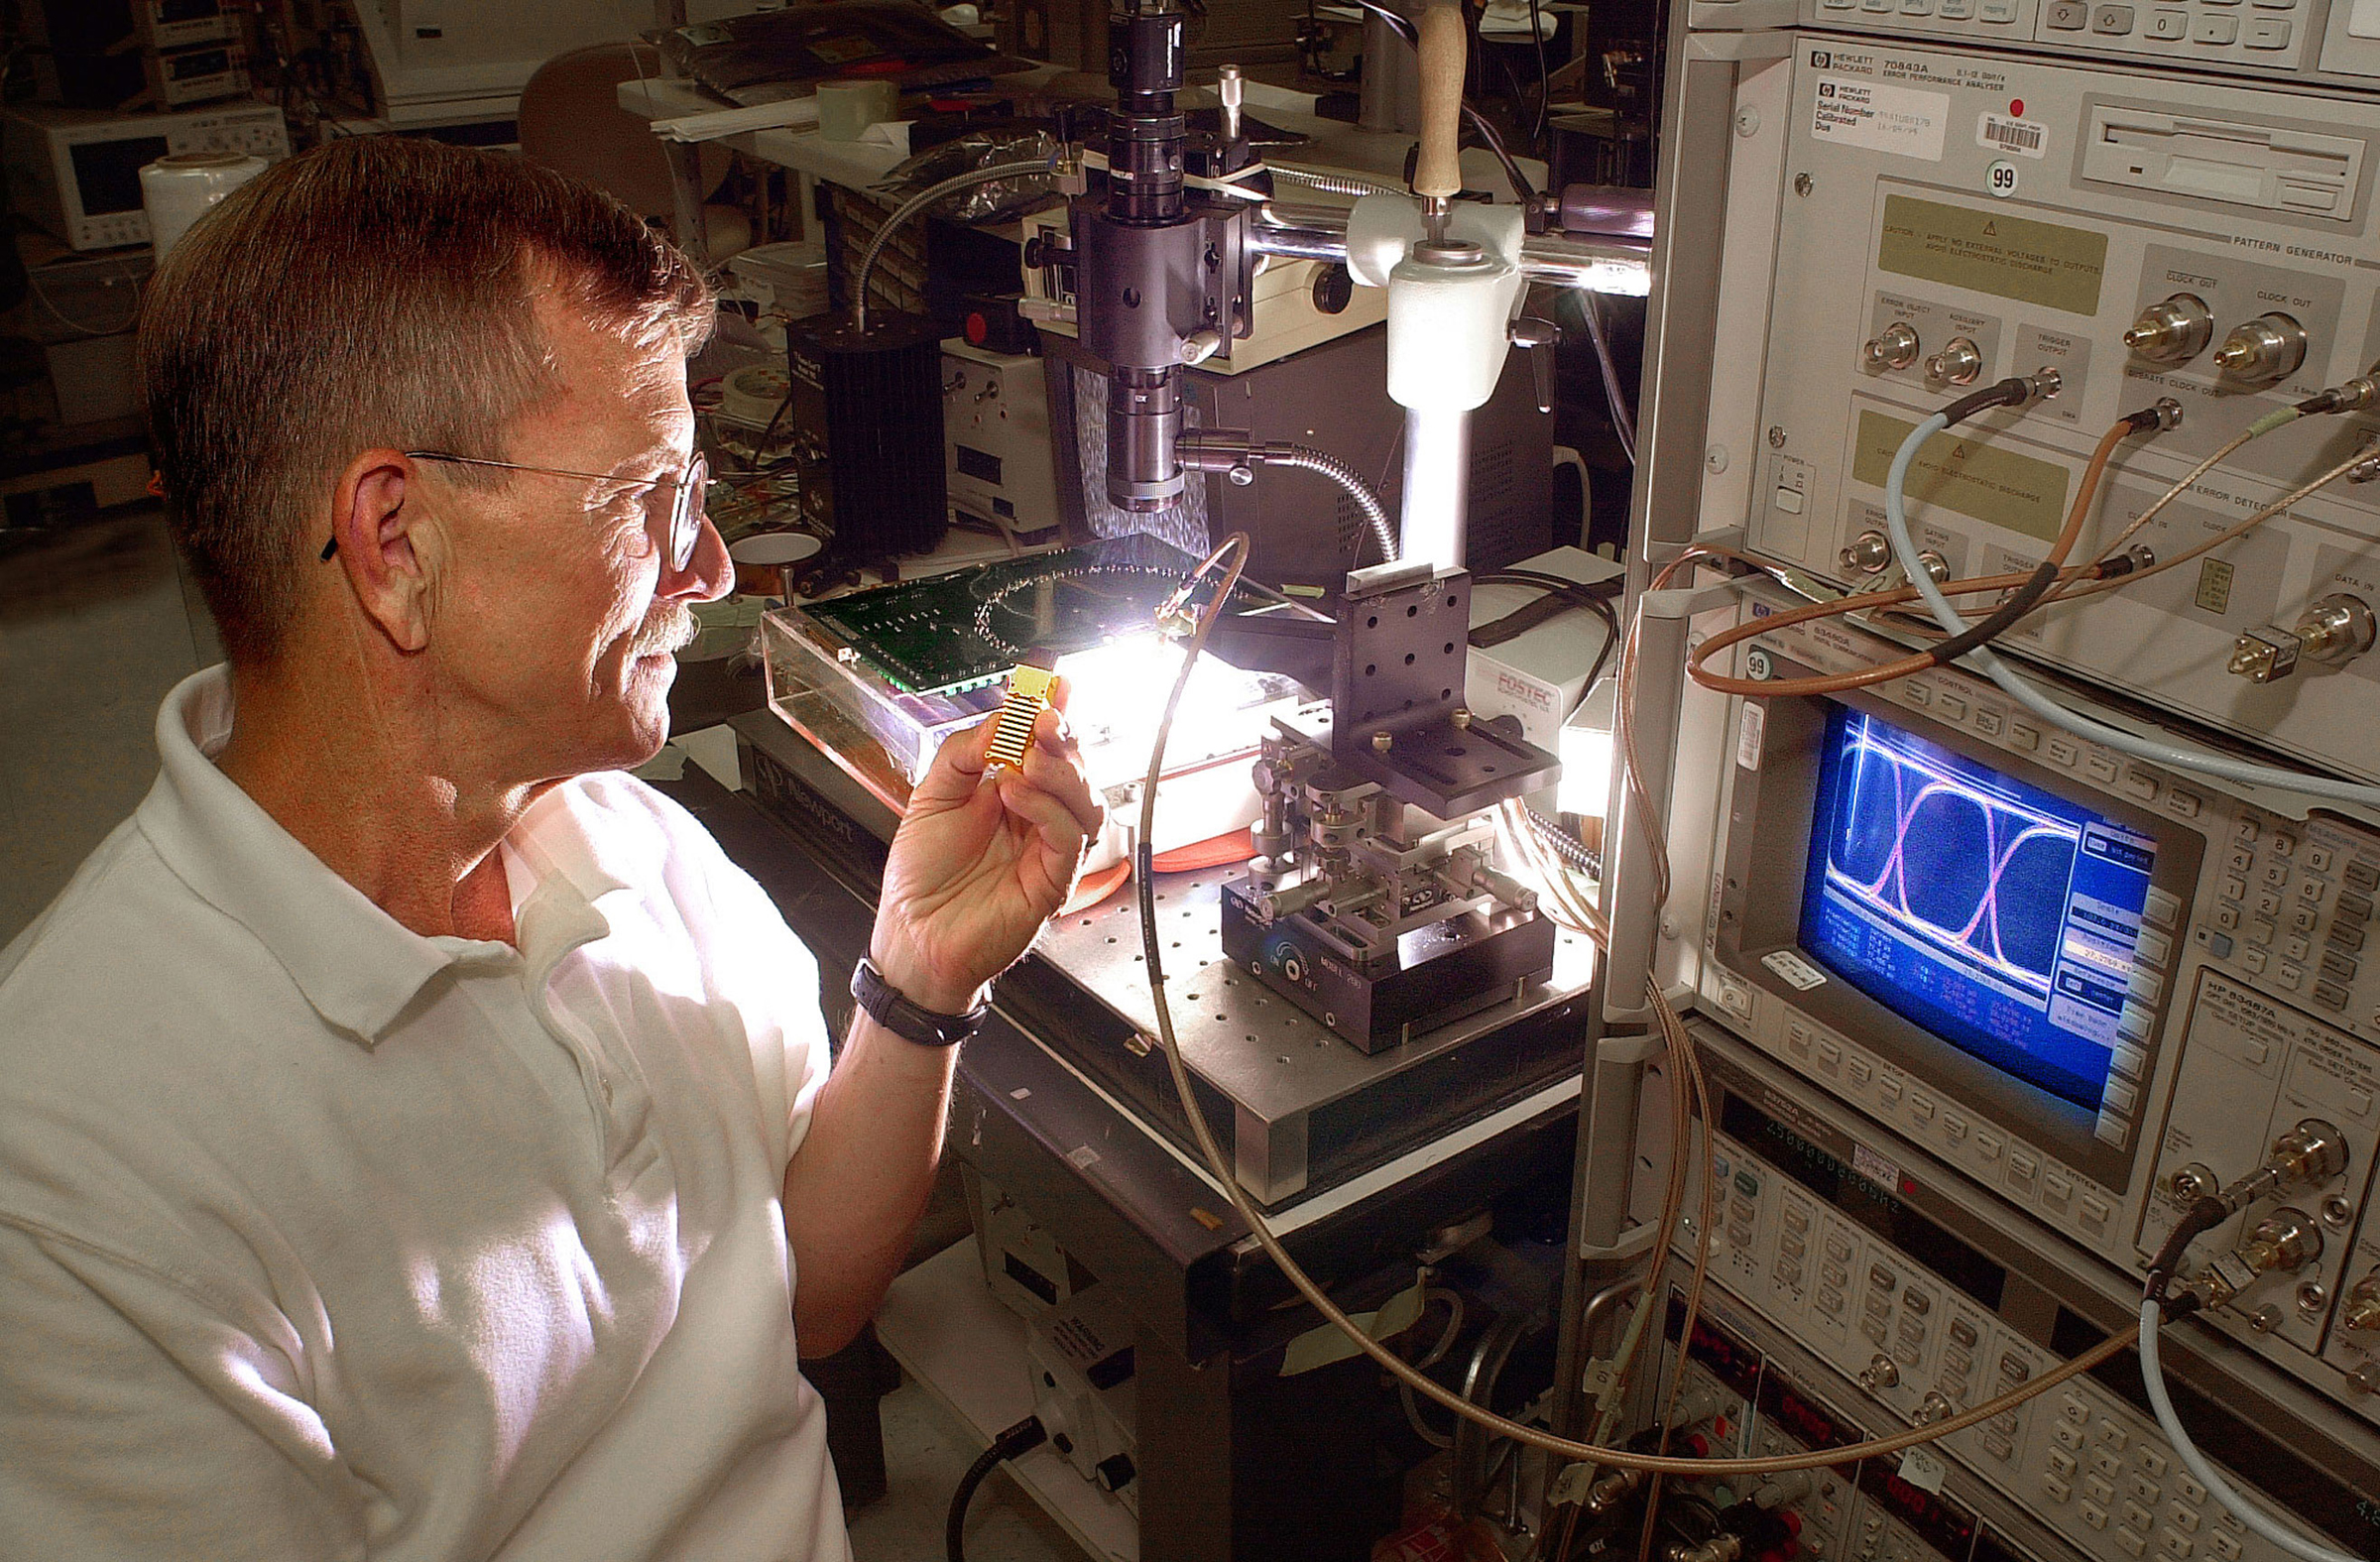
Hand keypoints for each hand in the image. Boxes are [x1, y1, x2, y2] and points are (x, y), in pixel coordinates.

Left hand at [869, 682, 1102, 1015]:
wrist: (913, 934)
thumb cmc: (921, 877)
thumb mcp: (931, 795)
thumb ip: (965, 752)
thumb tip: (1003, 719)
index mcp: (1010, 792)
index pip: (1044, 744)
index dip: (1053, 711)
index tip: (1052, 682)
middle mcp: (1034, 817)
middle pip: (1073, 766)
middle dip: (1063, 734)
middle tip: (1043, 718)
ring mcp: (1046, 848)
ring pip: (1084, 798)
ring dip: (1062, 769)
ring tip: (1028, 757)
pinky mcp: (1052, 879)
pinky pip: (1068, 835)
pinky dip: (1046, 806)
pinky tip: (1013, 793)